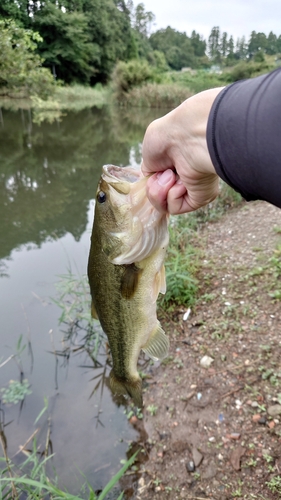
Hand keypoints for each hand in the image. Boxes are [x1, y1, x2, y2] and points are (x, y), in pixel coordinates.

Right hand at [141, 87, 223, 213]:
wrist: (186, 135)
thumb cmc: (168, 136)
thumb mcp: (149, 152)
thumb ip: (149, 169)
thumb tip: (155, 181)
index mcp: (172, 165)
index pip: (155, 185)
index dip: (150, 184)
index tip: (151, 174)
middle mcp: (182, 177)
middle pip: (157, 197)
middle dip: (153, 187)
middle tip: (163, 171)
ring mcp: (190, 188)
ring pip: (164, 205)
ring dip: (160, 191)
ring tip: (170, 175)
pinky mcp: (199, 198)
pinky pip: (175, 208)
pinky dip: (172, 196)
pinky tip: (180, 182)